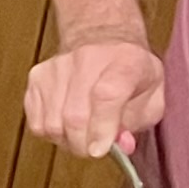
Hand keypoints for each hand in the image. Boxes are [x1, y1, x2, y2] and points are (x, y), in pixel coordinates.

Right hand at [22, 34, 166, 159]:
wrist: (102, 38)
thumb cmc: (128, 69)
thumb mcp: (151, 96)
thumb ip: (138, 123)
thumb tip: (120, 145)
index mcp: (125, 63)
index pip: (106, 96)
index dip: (102, 128)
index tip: (100, 149)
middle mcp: (88, 60)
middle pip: (75, 116)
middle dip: (85, 144)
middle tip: (95, 146)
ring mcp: (57, 68)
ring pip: (53, 124)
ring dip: (68, 140)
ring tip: (81, 133)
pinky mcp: (37, 77)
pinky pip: (37, 122)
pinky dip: (51, 133)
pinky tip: (65, 124)